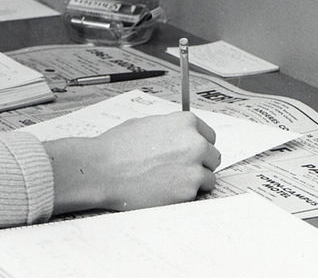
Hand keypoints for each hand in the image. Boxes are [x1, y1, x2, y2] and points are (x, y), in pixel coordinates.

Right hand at [45, 113, 219, 214]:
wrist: (104, 169)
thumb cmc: (118, 146)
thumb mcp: (145, 124)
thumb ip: (170, 129)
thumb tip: (179, 136)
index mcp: (184, 122)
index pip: (209, 134)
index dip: (198, 144)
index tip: (190, 151)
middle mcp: (194, 143)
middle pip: (213, 156)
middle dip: (200, 162)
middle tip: (179, 168)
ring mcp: (194, 167)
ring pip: (208, 177)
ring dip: (194, 180)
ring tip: (170, 180)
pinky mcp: (189, 191)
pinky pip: (197, 194)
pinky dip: (185, 194)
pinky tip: (165, 189)